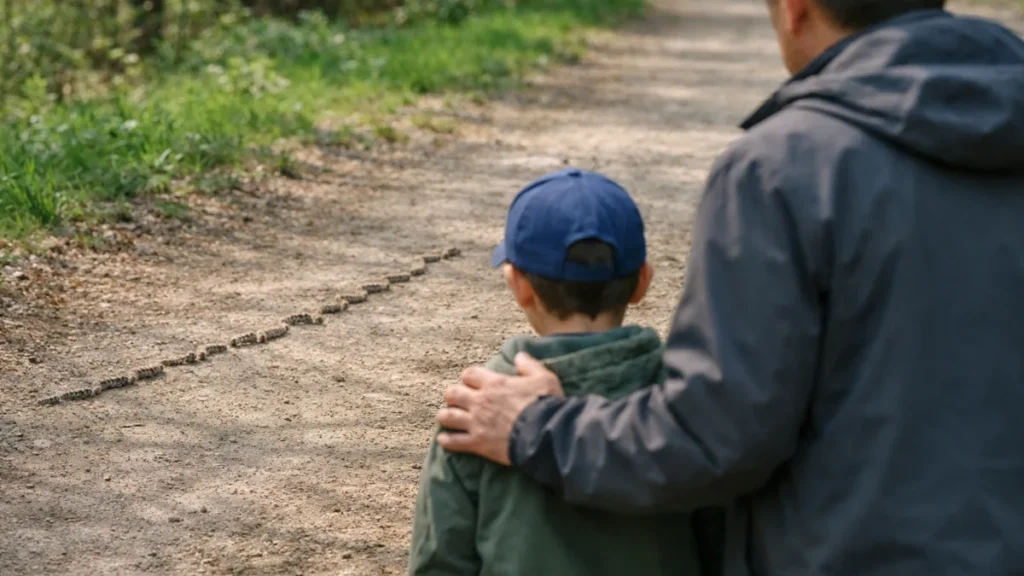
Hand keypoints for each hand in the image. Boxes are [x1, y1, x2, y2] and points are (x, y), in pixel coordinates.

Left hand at [436, 352, 564, 464]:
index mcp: (494, 383)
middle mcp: (480, 401)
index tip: (473, 383)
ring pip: (447, 416)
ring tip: (447, 418)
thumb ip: (529, 365)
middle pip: (452, 393)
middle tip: (459, 401)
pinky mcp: (477, 443)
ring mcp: (476, 423)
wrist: (544, 434)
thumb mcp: (544, 378)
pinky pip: (453, 441)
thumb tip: (519, 356)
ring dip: (446, 417)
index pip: (469, 374)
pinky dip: (446, 440)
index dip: (469, 378)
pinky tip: (444, 439)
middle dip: (453, 396)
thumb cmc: (545, 404)